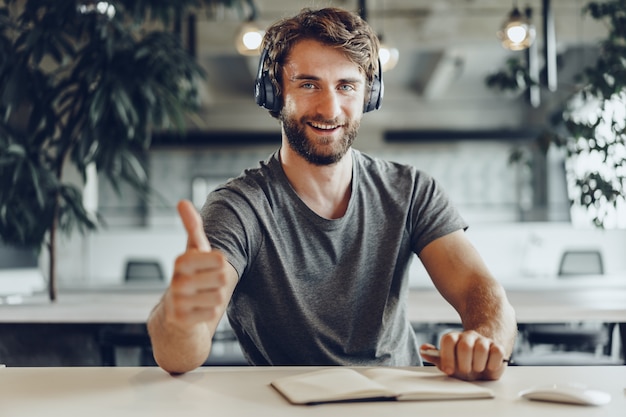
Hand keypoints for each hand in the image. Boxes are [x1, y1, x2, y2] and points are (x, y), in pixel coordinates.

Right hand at [161, 200, 232, 331]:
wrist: (174, 313)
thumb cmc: (190, 275)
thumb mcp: (193, 250)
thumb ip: (192, 227)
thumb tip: (182, 201)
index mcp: (181, 261)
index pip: (220, 259)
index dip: (220, 263)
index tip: (209, 266)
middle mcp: (177, 281)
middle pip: (223, 278)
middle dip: (220, 281)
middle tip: (206, 283)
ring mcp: (178, 302)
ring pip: (219, 297)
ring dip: (215, 297)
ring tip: (202, 296)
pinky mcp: (181, 320)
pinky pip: (213, 313)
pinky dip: (210, 311)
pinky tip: (198, 309)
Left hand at [420, 330, 508, 380]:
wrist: (483, 361)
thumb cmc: (463, 363)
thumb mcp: (448, 362)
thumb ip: (436, 357)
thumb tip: (423, 349)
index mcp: (454, 338)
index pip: (448, 340)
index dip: (448, 356)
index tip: (449, 370)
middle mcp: (468, 337)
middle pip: (464, 346)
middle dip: (464, 364)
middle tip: (465, 371)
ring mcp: (483, 340)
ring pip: (481, 349)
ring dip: (478, 365)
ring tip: (477, 369)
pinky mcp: (498, 347)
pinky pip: (497, 352)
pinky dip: (493, 364)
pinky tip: (489, 366)